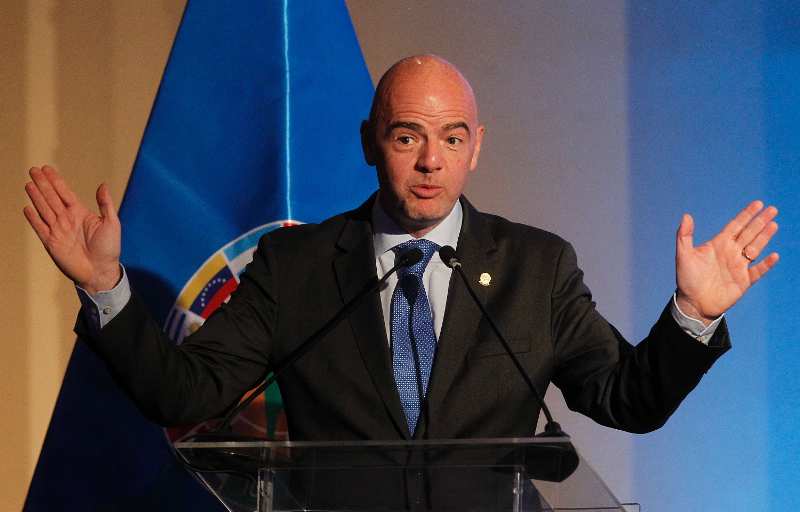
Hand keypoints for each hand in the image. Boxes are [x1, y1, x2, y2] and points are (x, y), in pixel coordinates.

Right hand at [24, 165, 121, 295]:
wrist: (100, 271)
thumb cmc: (109, 248)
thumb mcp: (111, 223)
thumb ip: (105, 204)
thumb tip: (103, 185)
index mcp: (80, 213)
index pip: (65, 193)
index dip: (56, 181)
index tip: (47, 169)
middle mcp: (67, 219)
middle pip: (51, 197)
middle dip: (42, 184)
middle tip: (33, 170)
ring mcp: (58, 230)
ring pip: (44, 209)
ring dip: (36, 197)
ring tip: (29, 184)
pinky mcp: (51, 243)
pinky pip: (40, 228)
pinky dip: (33, 219)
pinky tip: (27, 208)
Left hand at [675, 201, 778, 325]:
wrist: (693, 303)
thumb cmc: (686, 278)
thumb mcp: (683, 255)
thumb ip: (684, 236)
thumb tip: (686, 216)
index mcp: (719, 244)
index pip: (735, 226)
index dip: (746, 215)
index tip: (758, 203)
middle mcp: (731, 253)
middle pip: (749, 234)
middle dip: (760, 222)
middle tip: (772, 209)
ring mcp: (738, 266)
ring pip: (755, 248)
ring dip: (764, 237)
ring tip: (774, 225)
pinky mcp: (744, 281)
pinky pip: (757, 271)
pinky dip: (765, 264)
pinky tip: (774, 255)